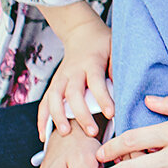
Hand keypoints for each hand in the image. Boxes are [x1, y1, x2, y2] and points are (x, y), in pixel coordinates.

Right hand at [37, 5, 112, 138]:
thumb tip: (125, 86)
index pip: (96, 82)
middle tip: (92, 132)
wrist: (82, 32)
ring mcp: (61, 78)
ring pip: (54, 98)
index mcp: (91, 62)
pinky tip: (43, 135)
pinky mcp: (54, 84)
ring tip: (65, 134)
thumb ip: (118, 67)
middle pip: (73, 93)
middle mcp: (73, 71)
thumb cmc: (103, 44)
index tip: (111, 113)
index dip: (103, 98)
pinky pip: (44, 102)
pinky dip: (42, 119)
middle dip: (82, 114)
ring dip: (58, 117)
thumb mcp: (116, 48)